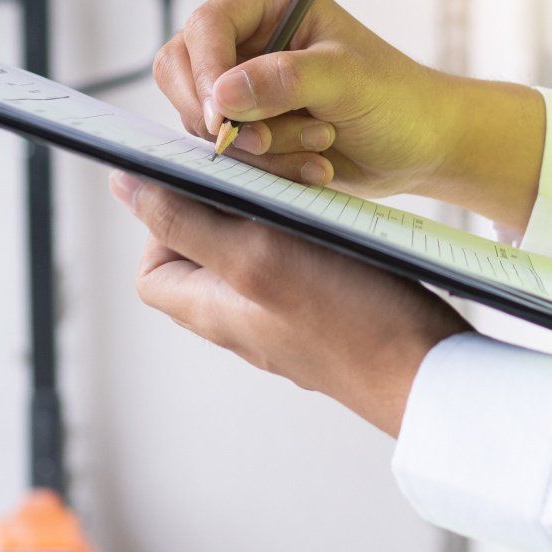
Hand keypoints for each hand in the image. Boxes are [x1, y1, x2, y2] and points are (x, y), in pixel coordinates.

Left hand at [111, 171, 469, 435]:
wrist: (428, 370)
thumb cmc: (347, 319)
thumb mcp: (253, 255)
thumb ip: (184, 222)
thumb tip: (123, 187)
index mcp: (210, 310)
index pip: (153, 265)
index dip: (164, 218)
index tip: (204, 184)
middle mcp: (241, 320)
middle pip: (203, 253)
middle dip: (225, 206)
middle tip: (262, 181)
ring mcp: (284, 321)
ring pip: (255, 254)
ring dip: (272, 216)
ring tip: (304, 196)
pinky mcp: (325, 314)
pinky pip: (298, 265)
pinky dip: (308, 234)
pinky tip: (339, 223)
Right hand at [155, 0, 546, 228]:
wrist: (419, 145)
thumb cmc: (397, 100)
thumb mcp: (350, 83)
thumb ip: (287, 81)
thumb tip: (221, 95)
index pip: (207, 25)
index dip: (206, 74)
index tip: (222, 121)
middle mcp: (247, 31)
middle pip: (181, 70)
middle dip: (224, 118)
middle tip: (269, 142)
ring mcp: (239, 78)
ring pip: (197, 116)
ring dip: (254, 148)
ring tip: (317, 146)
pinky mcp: (242, 120)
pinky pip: (218, 149)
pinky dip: (260, 167)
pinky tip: (309, 166)